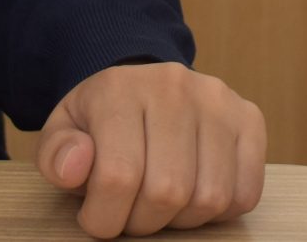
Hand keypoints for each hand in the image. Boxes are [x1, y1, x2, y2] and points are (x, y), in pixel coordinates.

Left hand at [35, 62, 266, 237]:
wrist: (144, 85)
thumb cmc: (102, 121)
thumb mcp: (64, 131)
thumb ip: (57, 154)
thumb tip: (76, 166)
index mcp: (120, 90)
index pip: (118, 176)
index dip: (103, 218)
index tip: (96, 218)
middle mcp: (174, 87)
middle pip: (167, 192)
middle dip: (142, 222)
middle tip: (129, 214)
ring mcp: (218, 101)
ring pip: (209, 198)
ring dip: (181, 221)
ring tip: (160, 204)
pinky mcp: (249, 119)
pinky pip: (244, 193)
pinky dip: (219, 212)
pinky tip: (193, 194)